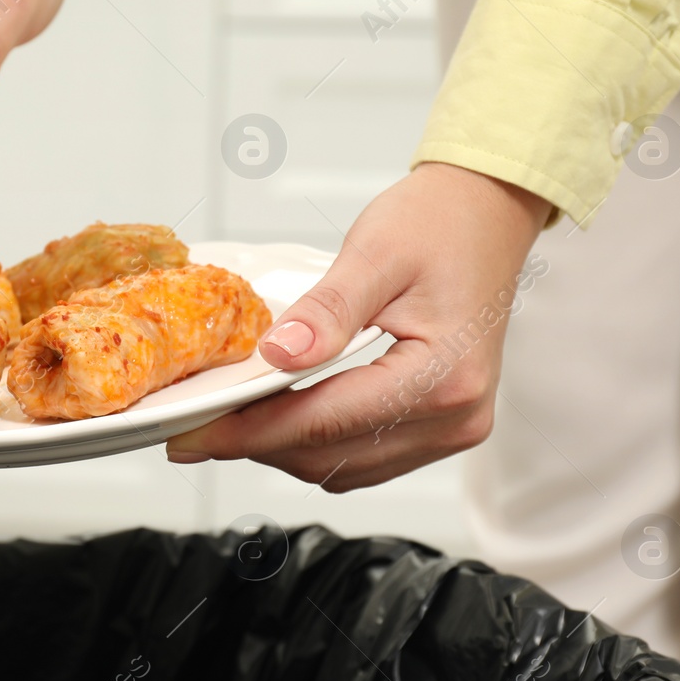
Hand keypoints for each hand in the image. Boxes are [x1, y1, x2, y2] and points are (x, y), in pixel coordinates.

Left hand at [165, 163, 551, 490]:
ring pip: (345, 468)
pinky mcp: (442, 425)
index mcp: (445, 377)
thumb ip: (326, 311)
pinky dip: (317, 443)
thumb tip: (275, 357)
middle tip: (194, 428)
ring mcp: (453, 428)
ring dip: (284, 449)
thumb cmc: (440, 223)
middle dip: (257, 444)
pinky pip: (366, 457)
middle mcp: (456, 416)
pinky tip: (281, 415)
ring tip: (230, 420)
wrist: (487, 212)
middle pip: (332, 457)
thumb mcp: (375, 253)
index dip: (249, 431)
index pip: (326, 422)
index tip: (192, 432)